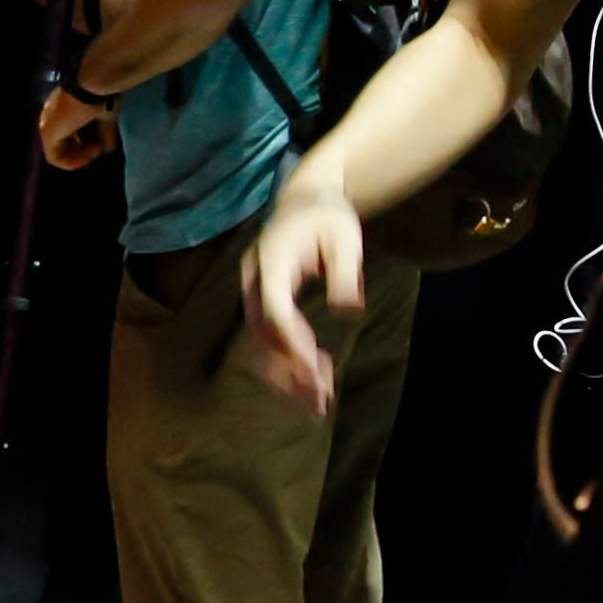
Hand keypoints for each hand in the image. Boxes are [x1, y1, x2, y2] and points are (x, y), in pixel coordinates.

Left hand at [34, 81, 121, 173]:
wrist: (93, 86)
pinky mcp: (48, 133)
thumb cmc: (100, 95)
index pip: (69, 132)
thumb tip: (108, 149)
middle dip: (82, 151)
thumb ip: (105, 134)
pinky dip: (71, 162)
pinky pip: (54, 158)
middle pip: (63, 142)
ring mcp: (47, 124)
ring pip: (58, 152)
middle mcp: (50, 116)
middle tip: (99, 149)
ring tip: (95, 151)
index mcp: (61, 108)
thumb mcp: (106, 117)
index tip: (101, 144)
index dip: (85, 143)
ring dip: (78, 157)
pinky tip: (87, 157)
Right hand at [235, 166, 363, 412]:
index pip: (275, 310)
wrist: (305, 200)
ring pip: (263, 344)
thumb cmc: (328, 217)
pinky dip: (288, 362)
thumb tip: (348, 309)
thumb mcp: (346, 237)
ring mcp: (255, 294)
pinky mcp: (263, 304)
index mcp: (271, 262)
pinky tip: (314, 378)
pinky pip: (270, 339)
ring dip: (287, 375)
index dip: (292, 342)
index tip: (314, 369)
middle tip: (320, 399)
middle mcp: (254, 282)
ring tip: (319, 401)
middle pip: (263, 335)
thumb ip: (346, 272)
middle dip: (289, 371)